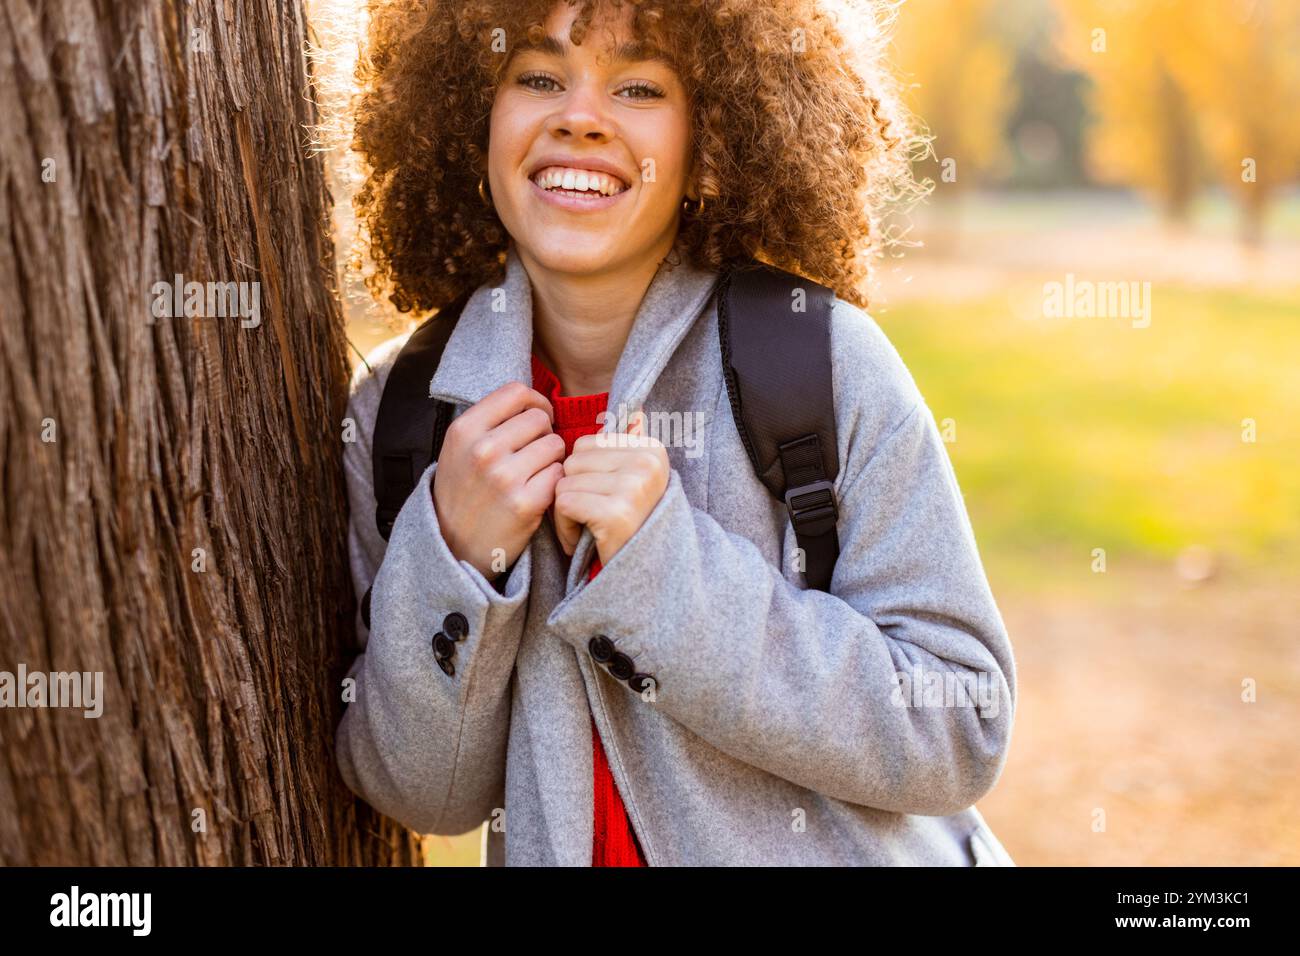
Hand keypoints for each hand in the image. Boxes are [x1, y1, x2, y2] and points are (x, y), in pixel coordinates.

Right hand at [432, 381, 565, 579]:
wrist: (453, 545)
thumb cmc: (463, 492)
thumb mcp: (459, 448)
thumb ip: (489, 420)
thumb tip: (533, 399)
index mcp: (464, 430)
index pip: (516, 392)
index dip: (535, 401)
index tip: (538, 416)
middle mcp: (483, 450)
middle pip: (539, 418)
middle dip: (544, 433)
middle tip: (534, 453)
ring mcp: (504, 477)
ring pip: (555, 444)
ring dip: (552, 458)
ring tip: (534, 473)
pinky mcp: (525, 503)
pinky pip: (559, 474)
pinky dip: (554, 481)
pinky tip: (538, 491)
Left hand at [553, 411, 669, 565]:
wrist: (644, 578)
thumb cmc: (630, 528)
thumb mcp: (635, 483)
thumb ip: (629, 447)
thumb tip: (635, 412)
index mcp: (651, 449)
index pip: (586, 443)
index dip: (584, 475)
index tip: (603, 499)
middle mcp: (647, 463)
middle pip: (573, 461)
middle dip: (572, 491)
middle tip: (592, 518)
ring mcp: (634, 487)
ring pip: (565, 482)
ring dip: (567, 511)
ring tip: (590, 529)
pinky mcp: (616, 512)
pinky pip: (564, 503)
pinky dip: (565, 526)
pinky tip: (583, 540)